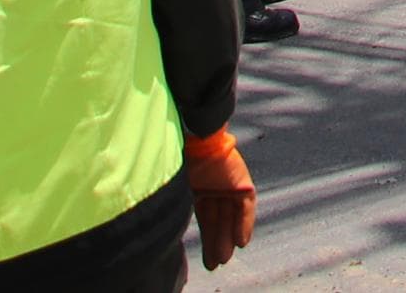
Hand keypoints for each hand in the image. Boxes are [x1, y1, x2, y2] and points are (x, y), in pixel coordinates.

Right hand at [186, 128, 255, 268]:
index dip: (207, 239)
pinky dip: (244, 224)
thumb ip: (175, 207)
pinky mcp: (242, 182)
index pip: (206, 218)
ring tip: (225, 257)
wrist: (196, 141)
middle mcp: (215, 187)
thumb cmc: (178, 163)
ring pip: (231, 216)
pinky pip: (246, 206)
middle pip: (219, 220)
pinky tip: (241, 242)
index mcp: (199, 187)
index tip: (208, 262)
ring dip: (229, 237)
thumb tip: (160, 233)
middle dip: (217, 242)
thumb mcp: (175, 190)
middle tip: (216, 263)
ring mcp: (229, 184)